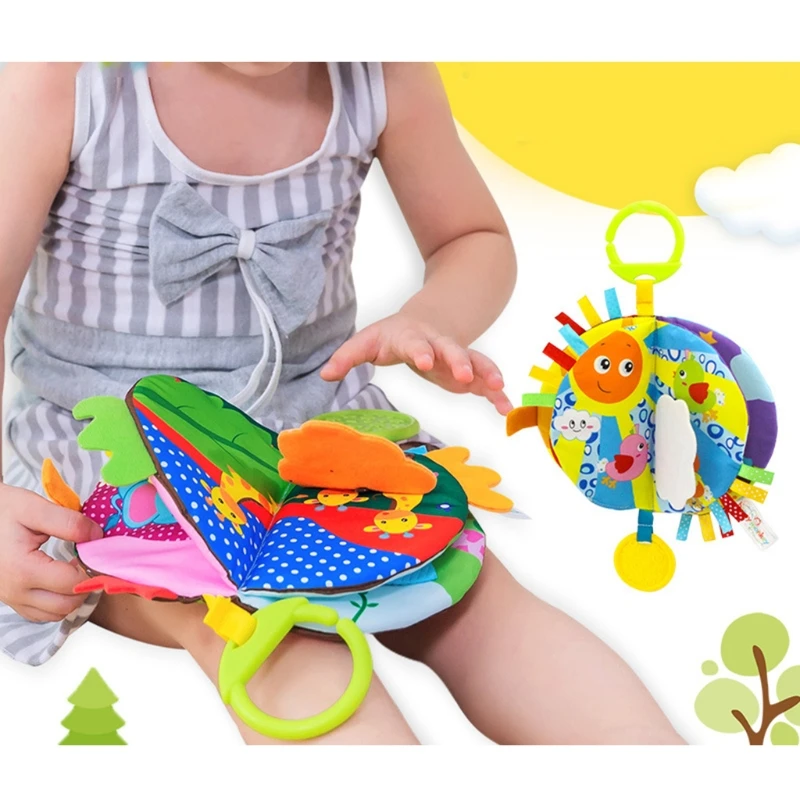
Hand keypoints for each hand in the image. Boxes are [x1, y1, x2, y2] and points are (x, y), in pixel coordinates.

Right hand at [0, 483, 102, 622]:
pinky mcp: (11, 599)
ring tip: (74, 569)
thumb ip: (68, 522)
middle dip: (85, 585)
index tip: (96, 552)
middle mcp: (16, 591)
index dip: (91, 569)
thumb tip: (97, 537)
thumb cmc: (2, 510)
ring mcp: (11, 599)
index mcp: (23, 570)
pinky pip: (41, 613)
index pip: (73, 582)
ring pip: (55, 614)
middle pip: (67, 604)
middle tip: (88, 561)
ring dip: (73, 596)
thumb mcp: (33, 507)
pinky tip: (60, 578)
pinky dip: (57, 602)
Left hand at [321, 313, 512, 413]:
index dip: (420, 350)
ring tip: (498, 388)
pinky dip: (496, 394)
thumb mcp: (368, 342)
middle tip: (465, 376)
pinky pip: (485, 381)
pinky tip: (505, 408)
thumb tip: (324, 374)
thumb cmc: (392, 336)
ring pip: (476, 363)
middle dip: (459, 361)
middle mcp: (439, 344)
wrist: (427, 321)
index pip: (415, 343)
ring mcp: (458, 357)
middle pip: (451, 350)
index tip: (424, 360)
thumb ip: (348, 357)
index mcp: (412, 337)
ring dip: (486, 374)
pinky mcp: (469, 372)